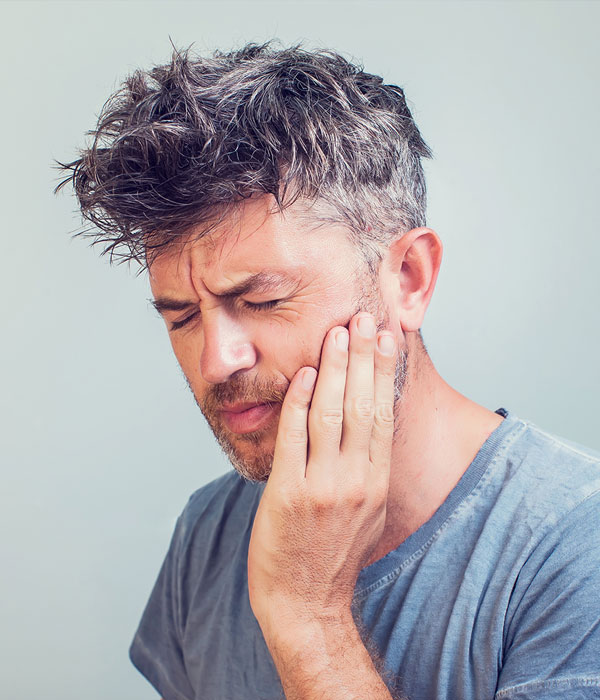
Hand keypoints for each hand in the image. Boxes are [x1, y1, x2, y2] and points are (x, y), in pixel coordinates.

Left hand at [247, 312, 396, 635]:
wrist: (305, 601)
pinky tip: (302, 374)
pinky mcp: (289, 494)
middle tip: (363, 317)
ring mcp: (323, 487)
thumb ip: (368, 467)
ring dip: (333, 369)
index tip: (386, 337)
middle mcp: (355, 480)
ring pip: (331, 414)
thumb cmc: (334, 553)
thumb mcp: (366, 510)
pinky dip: (298, 403)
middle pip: (361, 405)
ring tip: (336, 333)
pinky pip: (295, 438)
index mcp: (376, 481)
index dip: (383, 371)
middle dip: (362, 357)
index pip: (383, 413)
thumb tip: (368, 426)